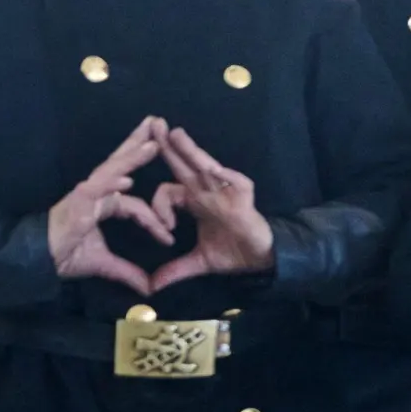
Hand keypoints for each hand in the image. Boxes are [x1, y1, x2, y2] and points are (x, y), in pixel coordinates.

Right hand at [47, 117, 174, 295]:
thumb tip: (149, 288)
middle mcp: (98, 193)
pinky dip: (112, 182)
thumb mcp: (103, 264)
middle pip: (123, 165)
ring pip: (114, 171)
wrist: (38, 260)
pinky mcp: (78, 201)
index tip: (169, 238)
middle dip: (140, 145)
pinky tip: (127, 178)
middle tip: (159, 124)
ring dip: (133, 156)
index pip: (136, 205)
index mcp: (105, 204)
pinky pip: (98, 189)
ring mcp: (88, 194)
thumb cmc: (65, 256)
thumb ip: (127, 272)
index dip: (154, 222)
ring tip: (153, 142)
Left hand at [147, 124, 274, 291]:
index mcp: (195, 203)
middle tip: (150, 124)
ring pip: (203, 166)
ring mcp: (225, 189)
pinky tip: (209, 165)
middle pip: (182, 165)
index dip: (159, 206)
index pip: (168, 190)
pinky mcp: (243, 193)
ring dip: (189, 150)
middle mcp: (207, 191)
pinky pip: (230, 178)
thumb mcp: (198, 262)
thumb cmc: (233, 253)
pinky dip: (219, 172)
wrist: (260, 258)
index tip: (164, 228)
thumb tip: (150, 287)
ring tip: (173, 134)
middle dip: (166, 146)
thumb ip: (174, 270)